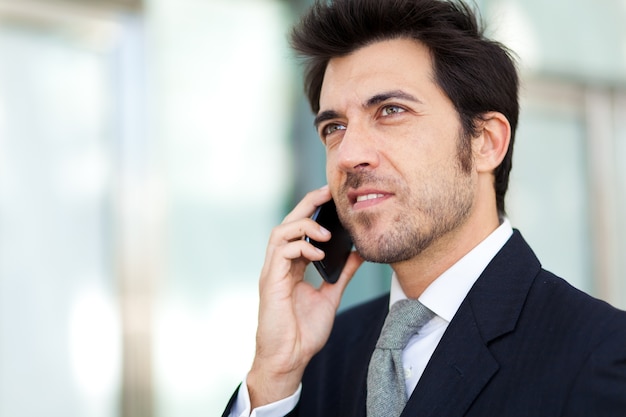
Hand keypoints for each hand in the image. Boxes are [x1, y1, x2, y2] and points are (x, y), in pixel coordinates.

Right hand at [247, 185, 362, 407]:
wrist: (289, 359)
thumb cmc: (304, 333)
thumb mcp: (330, 297)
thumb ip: (342, 274)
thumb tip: (358, 254)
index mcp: (291, 267)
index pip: (299, 231)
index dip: (312, 212)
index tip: (330, 198)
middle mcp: (279, 265)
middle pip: (287, 224)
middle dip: (306, 206)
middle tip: (327, 194)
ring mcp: (272, 272)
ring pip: (280, 233)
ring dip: (304, 226)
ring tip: (326, 232)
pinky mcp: (270, 282)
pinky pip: (281, 252)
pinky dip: (300, 247)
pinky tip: (319, 254)